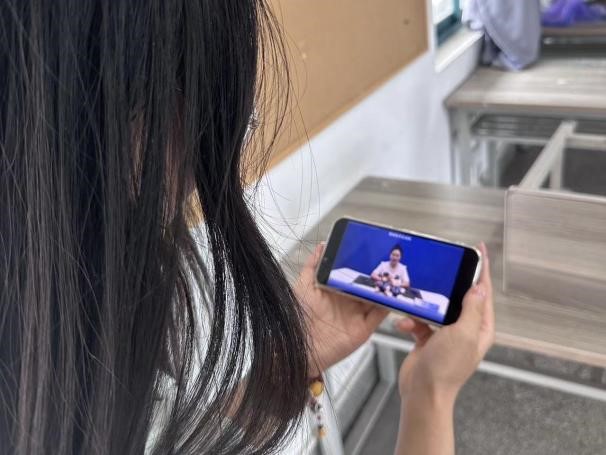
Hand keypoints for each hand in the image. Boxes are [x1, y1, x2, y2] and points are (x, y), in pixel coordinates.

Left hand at [295, 244, 388, 376]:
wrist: (297, 348)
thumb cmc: (295, 319)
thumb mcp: (302, 286)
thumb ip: (312, 266)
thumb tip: (322, 246)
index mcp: (333, 290)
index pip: (352, 275)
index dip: (361, 265)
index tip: (371, 253)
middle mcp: (346, 302)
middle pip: (367, 285)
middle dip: (377, 275)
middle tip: (388, 262)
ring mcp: (356, 315)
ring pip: (376, 298)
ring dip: (385, 288)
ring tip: (392, 276)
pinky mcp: (363, 329)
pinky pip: (379, 315)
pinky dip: (388, 306)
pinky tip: (391, 295)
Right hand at [395, 243, 494, 402]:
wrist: (422, 392)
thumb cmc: (446, 367)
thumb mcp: (463, 333)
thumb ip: (471, 308)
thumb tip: (479, 287)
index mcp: (480, 328)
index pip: (483, 293)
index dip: (482, 270)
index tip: (479, 249)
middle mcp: (465, 330)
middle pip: (459, 297)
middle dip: (447, 285)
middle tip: (440, 268)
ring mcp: (446, 335)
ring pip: (436, 308)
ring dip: (422, 307)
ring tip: (413, 304)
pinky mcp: (428, 340)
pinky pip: (420, 322)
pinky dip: (411, 322)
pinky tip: (404, 326)